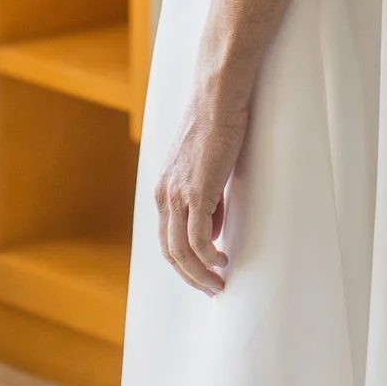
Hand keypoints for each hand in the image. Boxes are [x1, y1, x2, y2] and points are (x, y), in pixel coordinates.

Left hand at [156, 83, 249, 294]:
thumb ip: (206, 196)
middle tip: (211, 289)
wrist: (216, 96)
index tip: (203, 274)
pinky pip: (198, 238)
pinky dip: (209, 256)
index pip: (167, 239)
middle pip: (170, 252)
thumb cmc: (217, 123)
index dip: (184, 263)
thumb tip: (214, 226)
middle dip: (190, 276)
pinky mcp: (196, 191)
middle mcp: (164, 195)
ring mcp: (177, 194)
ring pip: (181, 251)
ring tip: (219, 283)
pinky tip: (222, 260)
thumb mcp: (207, 166)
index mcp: (164, 189)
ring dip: (200, 273)